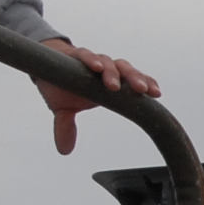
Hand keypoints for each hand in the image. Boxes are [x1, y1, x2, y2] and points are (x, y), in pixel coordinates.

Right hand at [37, 39, 160, 153]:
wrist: (47, 60)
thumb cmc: (65, 83)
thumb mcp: (65, 109)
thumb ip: (67, 128)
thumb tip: (64, 150)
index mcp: (111, 81)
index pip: (133, 81)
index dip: (146, 84)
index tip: (156, 94)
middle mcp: (106, 69)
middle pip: (126, 71)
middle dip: (135, 79)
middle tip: (142, 89)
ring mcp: (92, 61)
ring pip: (109, 63)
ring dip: (113, 73)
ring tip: (113, 85)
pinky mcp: (75, 54)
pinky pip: (85, 54)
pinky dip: (91, 59)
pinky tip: (96, 66)